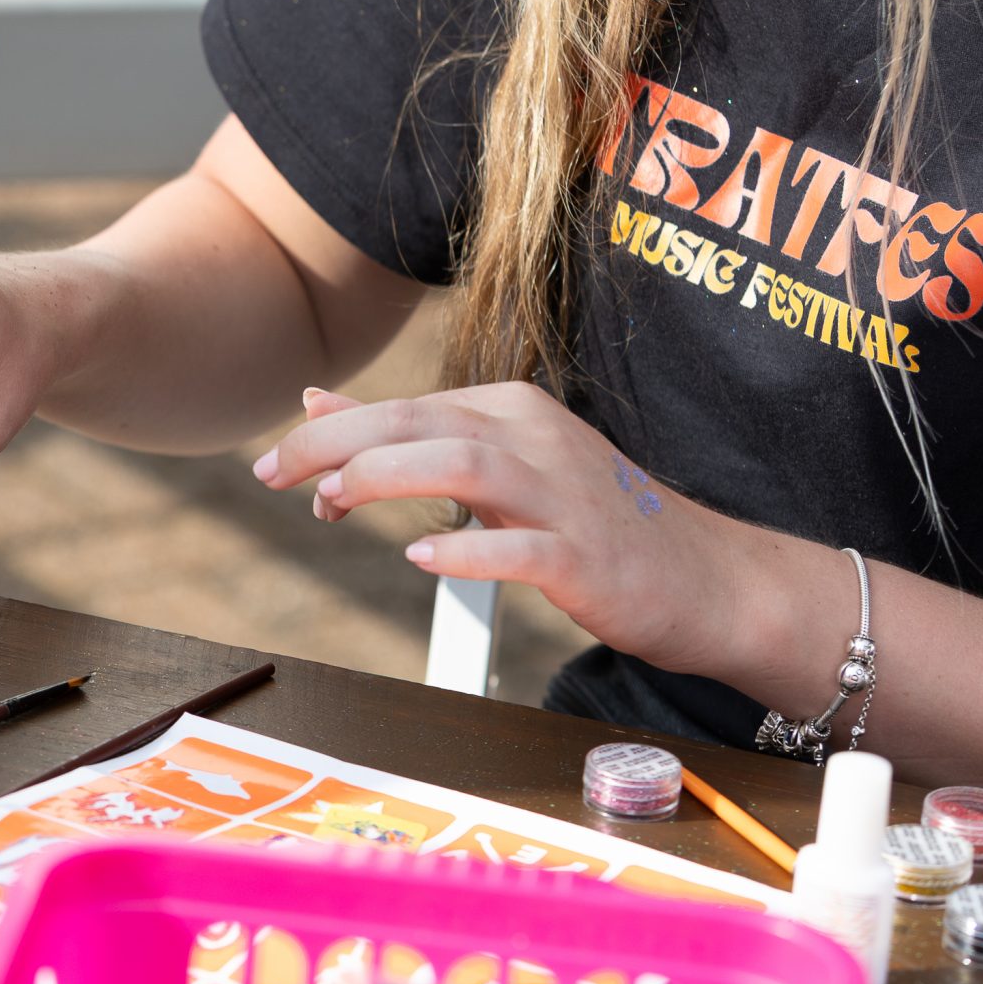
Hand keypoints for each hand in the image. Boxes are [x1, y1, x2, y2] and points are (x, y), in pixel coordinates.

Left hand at [255, 382, 753, 676]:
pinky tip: (420, 558)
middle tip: (270, 475)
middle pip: (419, 422)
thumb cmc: (596, 523)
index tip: (279, 471)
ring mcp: (566, 498)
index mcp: (512, 410)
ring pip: (465, 465)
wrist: (713, 579)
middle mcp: (536, 439)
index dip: (331, 436)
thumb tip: (317, 404)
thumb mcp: (500, 464)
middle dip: (332, 444)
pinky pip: (523, 549)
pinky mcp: (590, 559)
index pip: (404, 408)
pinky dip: (468, 552)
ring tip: (331, 503)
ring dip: (384, 478)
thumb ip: (410, 437)